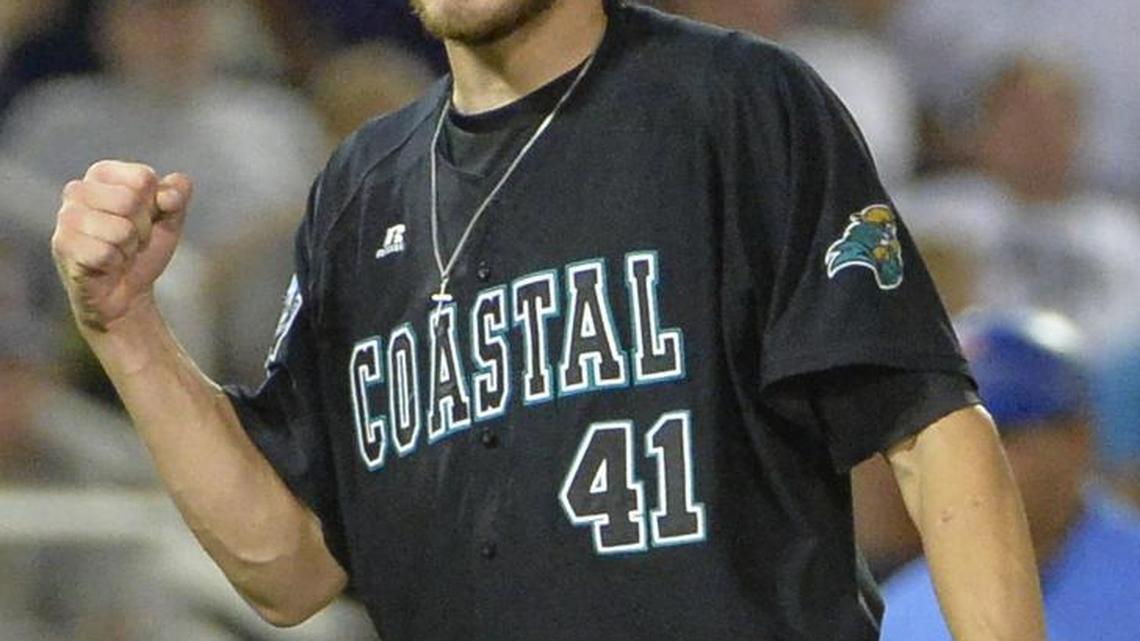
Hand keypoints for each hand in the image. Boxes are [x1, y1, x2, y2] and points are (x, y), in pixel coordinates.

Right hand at [51, 160, 193, 332]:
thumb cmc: (143, 249)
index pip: (144, 177)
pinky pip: (107, 254)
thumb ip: (177, 196)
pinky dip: (115, 264)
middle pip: (131, 200)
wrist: (127, 292)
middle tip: (132, 240)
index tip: (145, 219)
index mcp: (102, 173)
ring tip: (118, 251)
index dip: (156, 204)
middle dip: (143, 228)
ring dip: (129, 248)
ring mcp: (65, 217)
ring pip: (121, 229)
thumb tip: (170, 194)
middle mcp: (77, 189)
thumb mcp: (170, 220)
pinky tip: (105, 265)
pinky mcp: (62, 246)